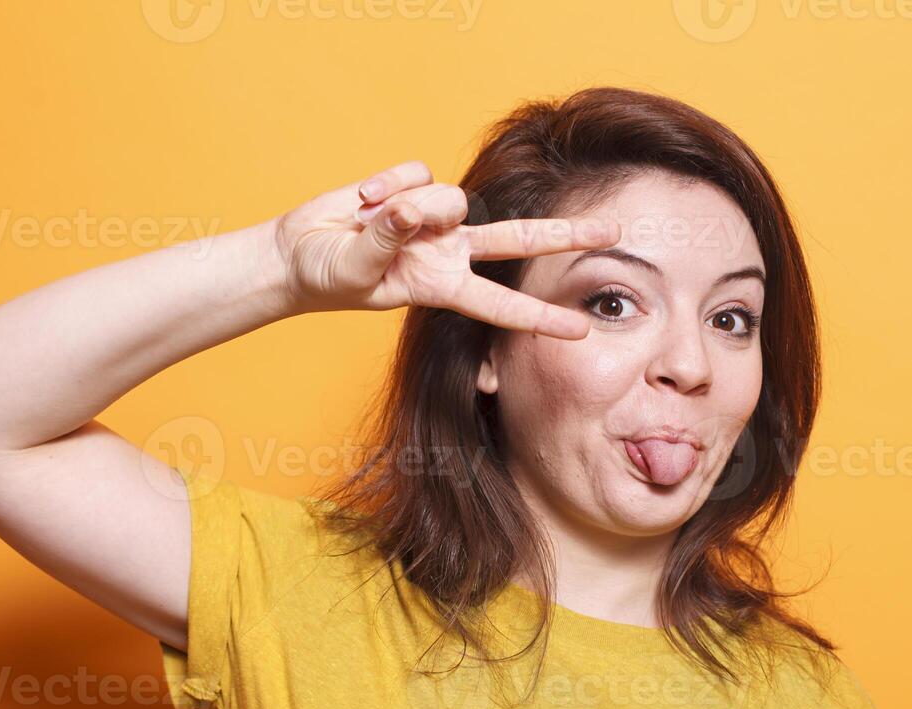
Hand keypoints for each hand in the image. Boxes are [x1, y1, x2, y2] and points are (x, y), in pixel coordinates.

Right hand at [269, 159, 620, 337]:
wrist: (296, 253)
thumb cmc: (329, 276)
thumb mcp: (359, 268)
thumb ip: (391, 236)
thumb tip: (421, 204)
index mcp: (440, 286)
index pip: (501, 304)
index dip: (540, 317)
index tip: (581, 331)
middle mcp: (448, 251)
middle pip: (518, 240)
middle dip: (566, 237)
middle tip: (615, 232)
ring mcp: (434, 219)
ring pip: (450, 197)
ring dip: (406, 207)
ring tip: (367, 221)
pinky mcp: (415, 188)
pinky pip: (414, 174)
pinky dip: (383, 186)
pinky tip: (361, 201)